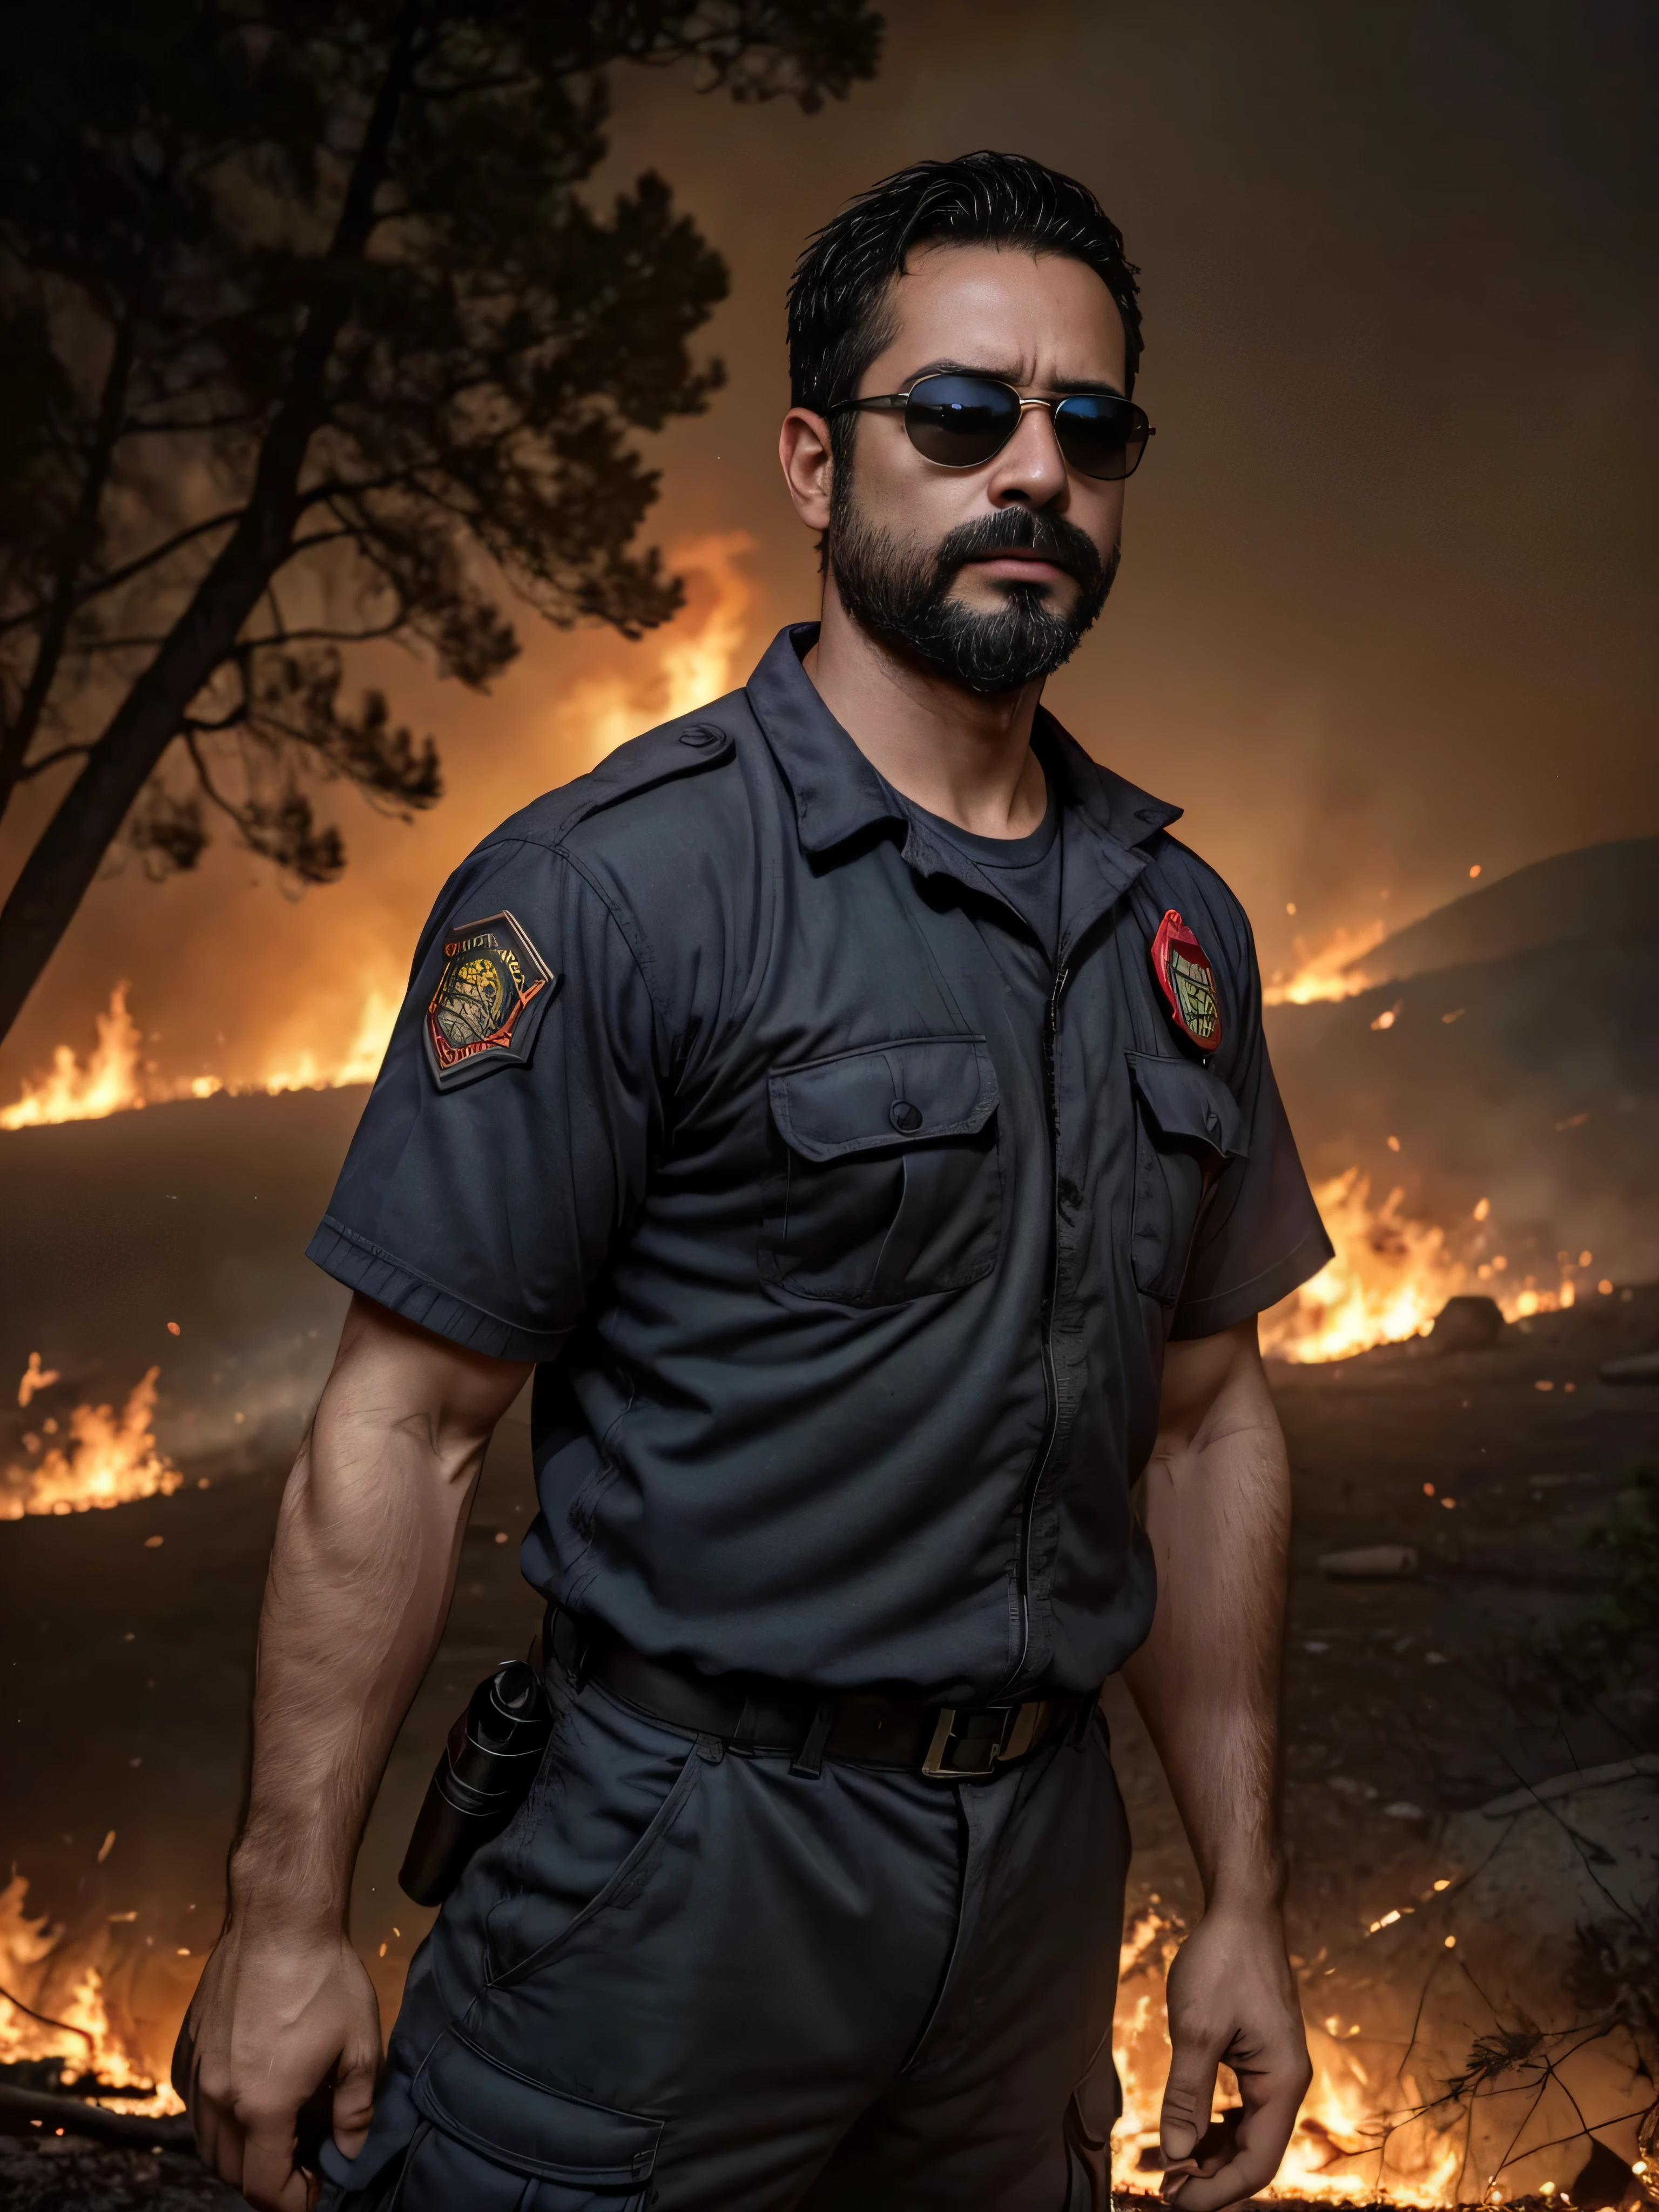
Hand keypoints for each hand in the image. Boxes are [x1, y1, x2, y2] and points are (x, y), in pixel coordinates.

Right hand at [173, 1910, 381, 2210]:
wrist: (279, 1918)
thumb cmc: (324, 1977)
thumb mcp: (361, 2044)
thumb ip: (356, 2108)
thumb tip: (350, 2152)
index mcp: (263, 2105)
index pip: (264, 2186)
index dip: (291, 2202)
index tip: (313, 2193)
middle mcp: (219, 2097)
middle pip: (231, 2171)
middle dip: (265, 2180)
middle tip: (300, 2162)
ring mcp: (197, 2072)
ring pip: (206, 2144)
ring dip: (237, 2154)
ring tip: (275, 2136)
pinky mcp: (188, 2048)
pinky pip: (193, 2108)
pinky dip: (215, 2121)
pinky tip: (245, 2100)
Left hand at [1157, 1904, 1311, 2211]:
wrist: (1241, 1912)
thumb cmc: (1222, 1963)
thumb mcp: (1197, 2031)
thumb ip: (1187, 2097)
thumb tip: (1177, 2156)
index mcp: (1283, 2083)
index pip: (1257, 2162)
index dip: (1218, 2192)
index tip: (1176, 2202)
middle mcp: (1286, 2083)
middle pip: (1253, 2154)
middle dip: (1210, 2177)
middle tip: (1163, 2187)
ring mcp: (1274, 2070)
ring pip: (1246, 2133)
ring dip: (1209, 2154)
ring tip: (1167, 2166)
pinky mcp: (1259, 2057)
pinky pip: (1241, 2108)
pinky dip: (1213, 2126)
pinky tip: (1185, 2133)